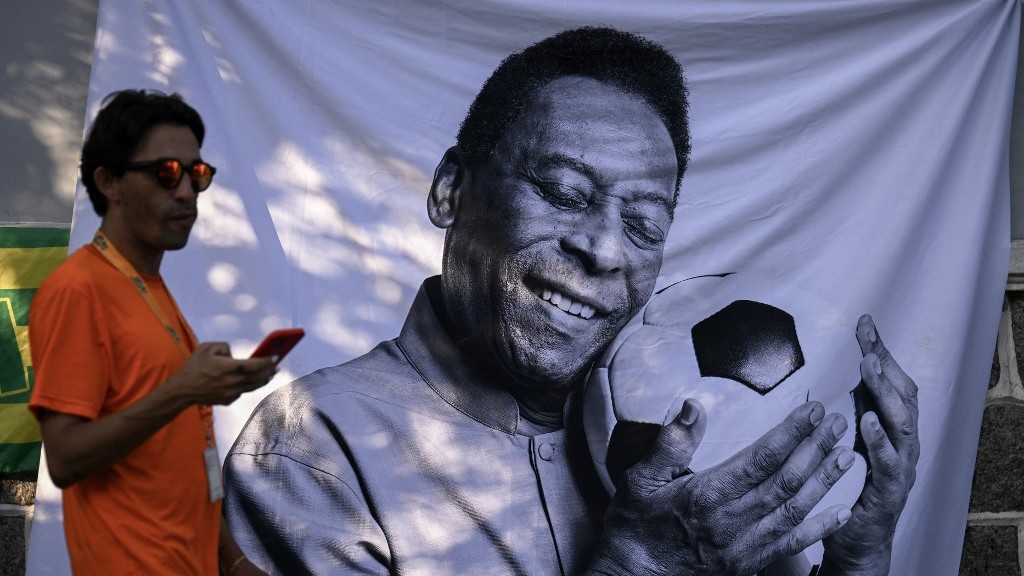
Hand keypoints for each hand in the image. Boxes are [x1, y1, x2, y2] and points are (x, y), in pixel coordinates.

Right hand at [168, 342, 277, 406]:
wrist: (182, 390)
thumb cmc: (194, 366)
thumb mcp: (206, 347)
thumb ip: (224, 346)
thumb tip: (233, 354)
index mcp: (229, 367)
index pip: (255, 365)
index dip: (268, 361)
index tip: (277, 357)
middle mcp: (232, 382)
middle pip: (258, 377)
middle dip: (269, 371)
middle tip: (277, 366)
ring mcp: (231, 393)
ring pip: (253, 386)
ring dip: (263, 380)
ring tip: (270, 374)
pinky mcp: (228, 400)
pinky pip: (242, 392)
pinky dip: (247, 386)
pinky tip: (250, 381)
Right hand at [588, 399, 854, 575]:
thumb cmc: (635, 526)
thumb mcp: (638, 480)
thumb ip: (669, 445)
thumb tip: (693, 408)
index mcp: (705, 496)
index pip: (759, 460)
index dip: (790, 435)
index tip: (812, 413)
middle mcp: (730, 522)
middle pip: (784, 482)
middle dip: (815, 451)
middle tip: (837, 423)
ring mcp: (743, 547)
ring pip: (794, 511)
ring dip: (824, 482)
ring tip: (846, 455)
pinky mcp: (748, 564)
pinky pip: (792, 545)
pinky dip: (820, 528)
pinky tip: (842, 511)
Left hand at [820, 315, 918, 574]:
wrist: (858, 538)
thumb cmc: (854, 484)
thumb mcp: (853, 435)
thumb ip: (857, 405)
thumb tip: (849, 366)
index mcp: (895, 427)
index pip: (893, 382)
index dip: (882, 351)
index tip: (864, 322)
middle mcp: (905, 443)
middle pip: (903, 397)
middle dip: (886, 365)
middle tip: (867, 341)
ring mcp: (902, 467)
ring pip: (902, 424)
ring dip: (885, 394)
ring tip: (869, 368)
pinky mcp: (889, 492)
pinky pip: (889, 463)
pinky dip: (879, 440)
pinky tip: (867, 421)